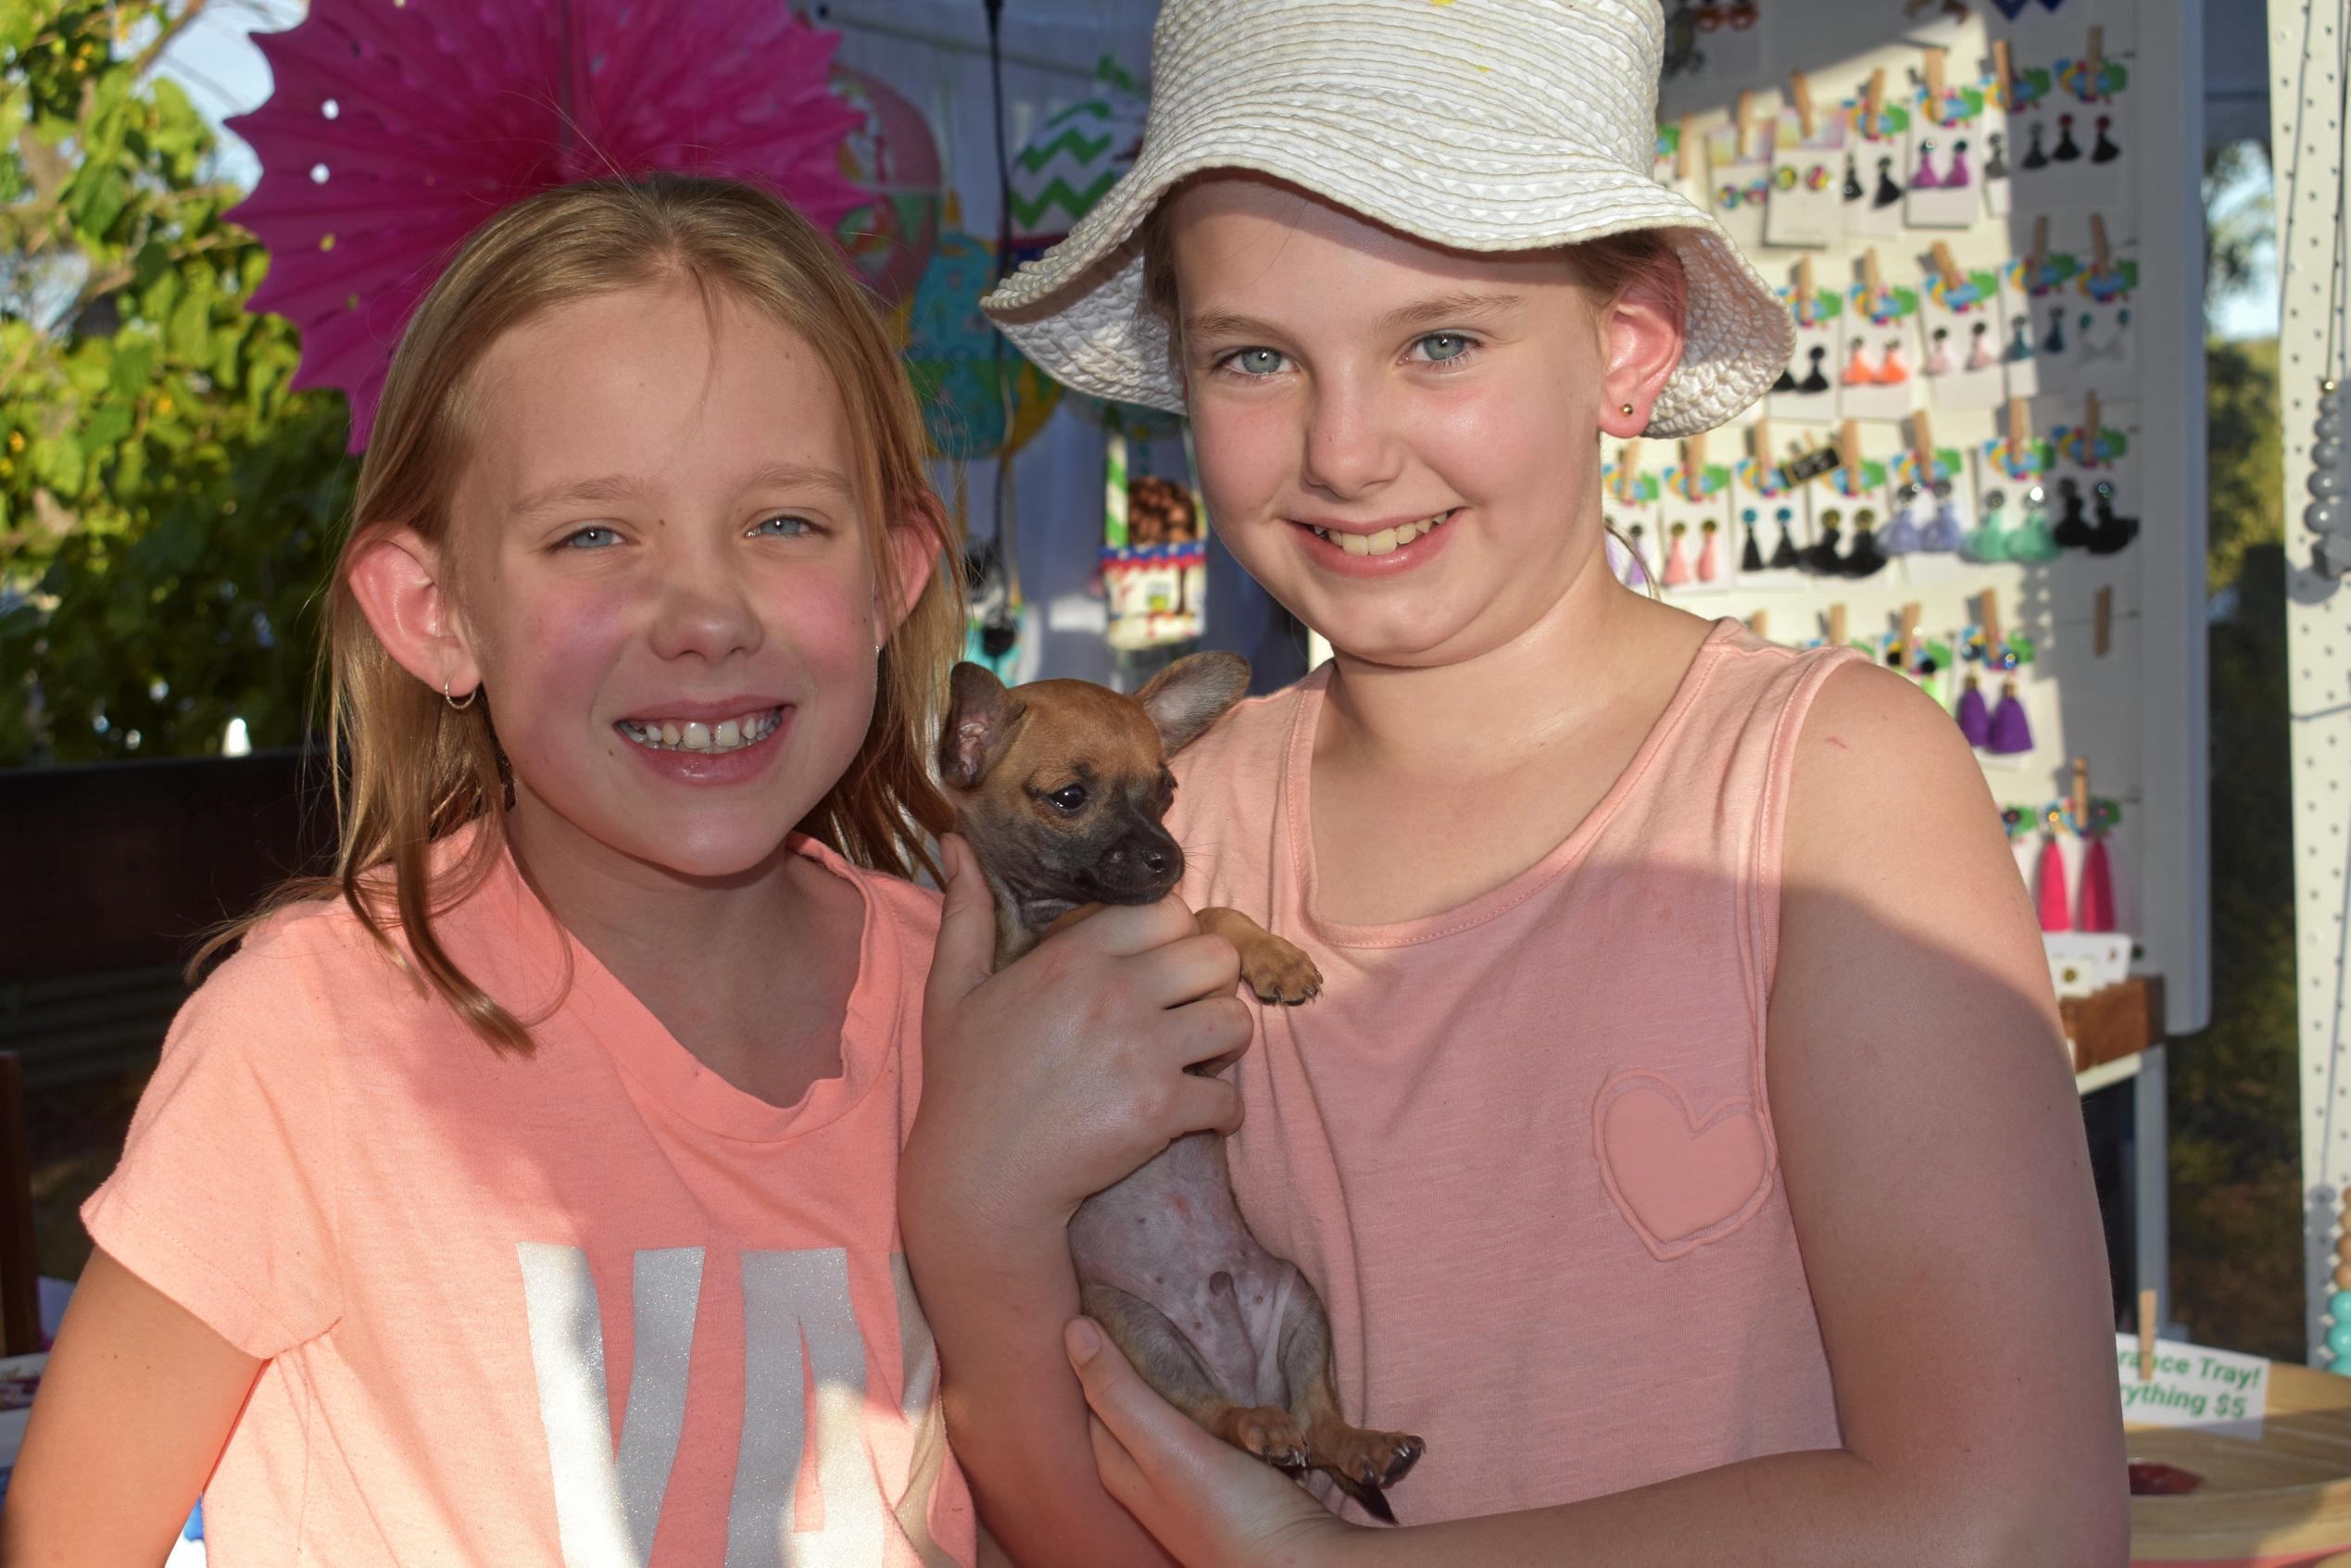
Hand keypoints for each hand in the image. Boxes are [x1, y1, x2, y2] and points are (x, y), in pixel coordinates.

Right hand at [906, 836, 1254, 1240]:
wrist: (980, 1181)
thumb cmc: (966, 1084)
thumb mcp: (952, 989)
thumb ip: (967, 911)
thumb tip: (957, 843)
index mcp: (1072, 957)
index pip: (1169, 911)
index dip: (1174, 937)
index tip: (1157, 969)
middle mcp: (1114, 994)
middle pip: (1218, 956)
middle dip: (1210, 984)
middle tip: (1184, 1012)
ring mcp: (1142, 1053)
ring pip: (1235, 1020)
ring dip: (1223, 1044)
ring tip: (1194, 1059)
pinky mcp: (1161, 1112)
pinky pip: (1230, 1098)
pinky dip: (1220, 1112)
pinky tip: (1191, 1115)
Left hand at [1065, 1319, 1355, 1567]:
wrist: (1301, 1565)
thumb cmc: (1230, 1511)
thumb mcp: (1166, 1444)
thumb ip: (1119, 1391)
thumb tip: (1070, 1328)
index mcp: (1119, 1465)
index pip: (1088, 1394)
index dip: (1089, 1348)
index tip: (1094, 1298)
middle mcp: (1145, 1476)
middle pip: (1124, 1404)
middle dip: (1127, 1358)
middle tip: (1135, 1299)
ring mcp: (1187, 1481)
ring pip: (1166, 1415)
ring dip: (1172, 1376)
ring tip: (1179, 1325)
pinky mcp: (1228, 1481)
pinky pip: (1206, 1427)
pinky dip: (1206, 1398)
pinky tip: (1223, 1379)